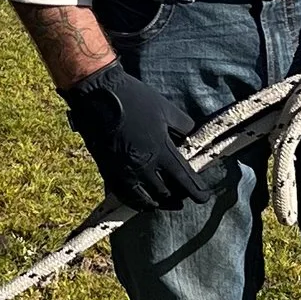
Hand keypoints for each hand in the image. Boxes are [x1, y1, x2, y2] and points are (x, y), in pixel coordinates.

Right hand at [64, 65, 218, 210]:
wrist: (97, 96)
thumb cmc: (134, 99)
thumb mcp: (165, 108)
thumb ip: (183, 125)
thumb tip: (190, 136)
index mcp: (161, 150)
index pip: (184, 180)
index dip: (196, 192)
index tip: (203, 198)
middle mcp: (143, 166)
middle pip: (165, 193)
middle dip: (177, 197)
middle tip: (183, 197)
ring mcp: (124, 171)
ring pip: (144, 199)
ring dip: (157, 203)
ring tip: (163, 202)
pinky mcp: (108, 171)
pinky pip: (124, 195)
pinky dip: (135, 202)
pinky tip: (140, 201)